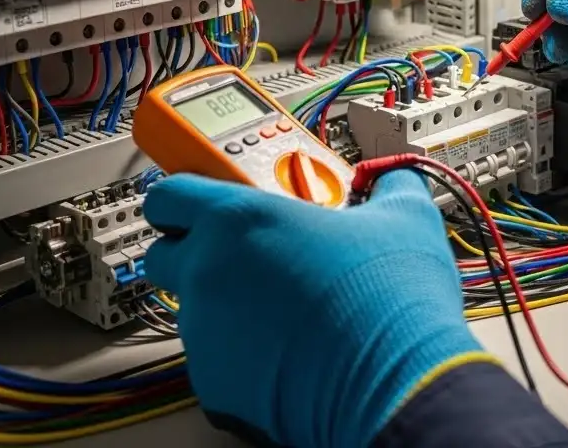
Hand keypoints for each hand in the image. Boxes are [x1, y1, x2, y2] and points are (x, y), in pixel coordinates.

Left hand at [143, 170, 483, 447]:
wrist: (395, 384)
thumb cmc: (389, 302)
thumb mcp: (404, 218)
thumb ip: (387, 187)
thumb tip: (392, 182)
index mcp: (240, 219)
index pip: (170, 195)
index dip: (186, 197)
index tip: (209, 201)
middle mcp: (208, 272)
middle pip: (163, 254)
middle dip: (196, 252)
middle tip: (247, 254)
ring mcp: (205, 332)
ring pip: (193, 310)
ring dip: (227, 305)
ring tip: (286, 309)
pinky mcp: (214, 383)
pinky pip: (215, 359)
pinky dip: (242, 354)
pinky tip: (290, 350)